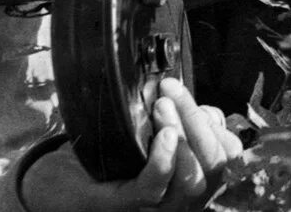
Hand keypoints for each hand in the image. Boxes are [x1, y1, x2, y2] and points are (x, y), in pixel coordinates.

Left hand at [21, 78, 242, 211]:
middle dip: (199, 121)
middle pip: (214, 163)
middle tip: (173, 91)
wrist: (63, 181)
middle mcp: (183, 196)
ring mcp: (158, 205)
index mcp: (194, 175)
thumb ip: (174, 119)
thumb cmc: (110, 156)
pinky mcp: (128, 205)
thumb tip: (189, 97)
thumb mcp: (149, 133)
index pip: (227, 152)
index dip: (218, 123)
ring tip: (163, 107)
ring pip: (191, 179)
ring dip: (183, 135)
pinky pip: (155, 187)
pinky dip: (164, 159)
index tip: (191, 95)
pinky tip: (164, 135)